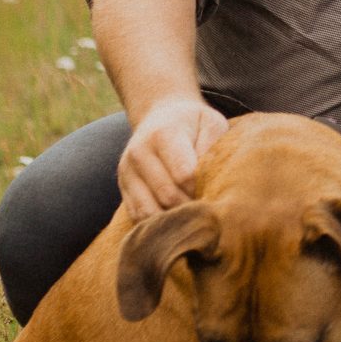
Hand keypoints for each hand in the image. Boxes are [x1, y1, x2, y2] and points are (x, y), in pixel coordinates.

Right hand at [119, 96, 228, 217]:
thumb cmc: (194, 123)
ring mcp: (127, 173)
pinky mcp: (123, 188)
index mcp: (163, 134)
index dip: (203, 189)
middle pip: (167, 196)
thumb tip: (210, 179)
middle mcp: (139, 153)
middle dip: (192, 208)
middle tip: (211, 211)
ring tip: (194, 217)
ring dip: (174, 220)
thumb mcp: (211, 123)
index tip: (217, 192)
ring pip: (149, 212)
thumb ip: (214, 147)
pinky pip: (138, 217)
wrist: (160, 116)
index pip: (184, 175)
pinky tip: (177, 220)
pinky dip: (158, 225)